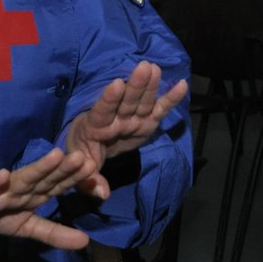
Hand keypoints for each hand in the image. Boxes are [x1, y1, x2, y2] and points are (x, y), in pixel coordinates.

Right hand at [0, 147, 97, 249]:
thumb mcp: (28, 228)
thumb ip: (55, 234)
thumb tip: (85, 242)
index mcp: (35, 194)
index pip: (58, 185)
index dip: (74, 178)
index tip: (92, 168)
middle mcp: (22, 189)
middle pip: (45, 179)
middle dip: (63, 169)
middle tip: (81, 157)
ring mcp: (2, 192)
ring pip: (22, 179)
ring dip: (37, 168)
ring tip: (55, 156)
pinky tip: (2, 175)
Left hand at [65, 61, 187, 197]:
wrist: (91, 148)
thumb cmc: (83, 155)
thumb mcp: (80, 171)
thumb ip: (90, 182)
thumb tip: (103, 194)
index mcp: (96, 127)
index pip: (102, 110)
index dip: (109, 98)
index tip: (116, 84)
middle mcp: (116, 119)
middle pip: (126, 102)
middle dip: (135, 86)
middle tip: (144, 68)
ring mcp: (132, 119)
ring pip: (141, 101)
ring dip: (149, 85)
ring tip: (155, 68)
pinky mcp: (146, 122)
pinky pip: (158, 109)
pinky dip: (170, 98)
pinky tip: (183, 85)